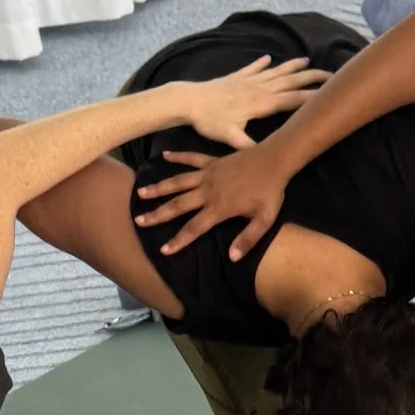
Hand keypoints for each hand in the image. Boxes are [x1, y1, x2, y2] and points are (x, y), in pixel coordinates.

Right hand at [133, 127, 294, 261]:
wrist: (275, 159)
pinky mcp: (212, 161)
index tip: (164, 250)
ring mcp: (208, 174)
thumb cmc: (271, 191)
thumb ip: (247, 239)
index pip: (194, 228)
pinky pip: (191, 158)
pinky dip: (177, 156)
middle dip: (158, 215)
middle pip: (178, 205)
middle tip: (139, 221)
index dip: (179, 240)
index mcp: (219, 208)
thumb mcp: (264, 220)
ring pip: (178, 182)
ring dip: (159, 187)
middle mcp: (208, 191)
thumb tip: (232, 258)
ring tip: (141, 193)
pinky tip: (163, 156)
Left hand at [175, 52, 324, 157]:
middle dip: (311, 77)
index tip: (330, 95)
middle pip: (290, 81)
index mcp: (261, 103)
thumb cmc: (210, 121)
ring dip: (291, 66)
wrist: (188, 101)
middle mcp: (258, 88)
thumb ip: (250, 146)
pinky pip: (253, 68)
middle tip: (330, 73)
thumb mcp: (231, 138)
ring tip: (307, 60)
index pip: (293, 99)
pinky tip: (269, 58)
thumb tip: (269, 158)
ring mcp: (247, 81)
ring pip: (275, 72)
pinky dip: (262, 63)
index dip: (312, 97)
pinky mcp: (236, 78)